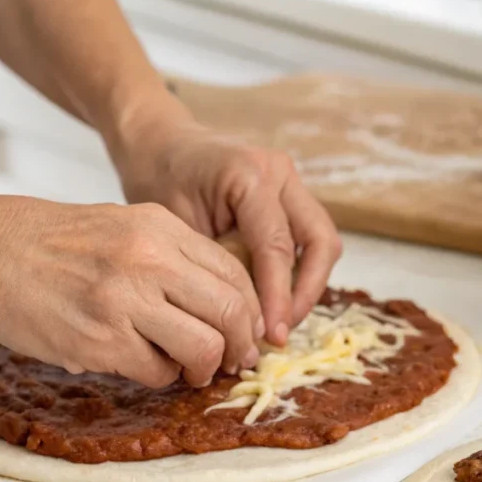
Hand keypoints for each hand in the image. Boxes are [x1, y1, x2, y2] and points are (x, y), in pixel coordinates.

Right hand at [0, 193, 262, 387]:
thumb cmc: (46, 241)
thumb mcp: (120, 225)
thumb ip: (171, 256)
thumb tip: (221, 306)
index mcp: (159, 226)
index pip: (235, 272)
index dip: (251, 309)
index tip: (247, 330)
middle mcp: (149, 259)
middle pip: (232, 311)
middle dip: (240, 344)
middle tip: (231, 359)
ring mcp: (124, 300)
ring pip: (204, 347)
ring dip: (204, 367)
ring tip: (190, 368)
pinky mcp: (99, 340)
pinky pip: (157, 372)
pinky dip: (160, 377)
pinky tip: (144, 366)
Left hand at [107, 97, 342, 345]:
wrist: (159, 144)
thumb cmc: (159, 181)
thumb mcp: (176, 227)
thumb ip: (215, 267)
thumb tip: (240, 323)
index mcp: (249, 174)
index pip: (277, 246)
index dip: (277, 297)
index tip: (271, 337)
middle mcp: (280, 174)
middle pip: (320, 242)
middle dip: (305, 294)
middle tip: (280, 334)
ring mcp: (291, 183)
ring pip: (322, 243)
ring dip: (307, 287)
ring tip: (279, 324)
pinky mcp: (292, 197)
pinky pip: (308, 241)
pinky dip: (298, 275)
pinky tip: (274, 304)